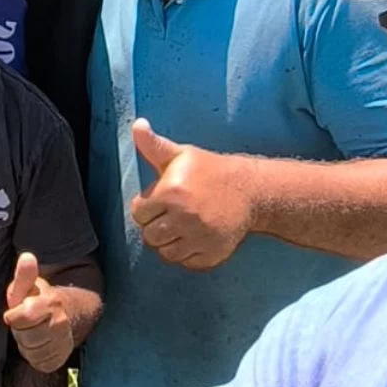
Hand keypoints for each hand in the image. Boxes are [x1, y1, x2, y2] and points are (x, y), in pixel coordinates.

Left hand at [3, 252, 74, 372]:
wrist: (64, 318)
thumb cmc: (35, 301)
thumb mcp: (26, 288)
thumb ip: (24, 275)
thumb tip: (26, 256)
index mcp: (51, 303)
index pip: (23, 316)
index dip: (15, 316)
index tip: (19, 311)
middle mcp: (61, 323)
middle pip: (26, 337)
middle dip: (21, 331)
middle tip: (26, 323)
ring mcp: (63, 343)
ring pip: (31, 352)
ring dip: (26, 344)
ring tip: (32, 332)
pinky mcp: (60, 359)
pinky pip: (38, 362)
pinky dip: (34, 356)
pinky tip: (38, 344)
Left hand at [130, 119, 253, 271]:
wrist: (250, 190)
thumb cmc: (209, 171)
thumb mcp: (181, 155)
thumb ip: (153, 145)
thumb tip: (137, 124)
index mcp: (172, 192)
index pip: (139, 213)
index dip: (148, 206)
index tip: (162, 199)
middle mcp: (184, 217)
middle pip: (150, 236)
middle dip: (157, 226)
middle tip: (172, 214)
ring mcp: (200, 237)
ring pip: (166, 252)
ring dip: (170, 241)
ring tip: (183, 225)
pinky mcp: (212, 253)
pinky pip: (186, 262)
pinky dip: (187, 253)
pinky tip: (195, 236)